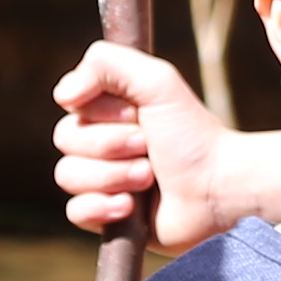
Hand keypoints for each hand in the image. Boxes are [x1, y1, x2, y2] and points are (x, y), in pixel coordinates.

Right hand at [54, 42, 231, 248]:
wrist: (218, 189)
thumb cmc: (193, 135)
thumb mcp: (157, 81)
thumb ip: (106, 63)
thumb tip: (62, 95)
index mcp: (110, 110)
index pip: (71, 106)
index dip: (101, 114)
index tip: (137, 116)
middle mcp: (103, 142)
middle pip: (65, 139)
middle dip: (110, 146)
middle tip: (148, 149)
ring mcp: (103, 180)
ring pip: (67, 176)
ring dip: (112, 176)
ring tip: (148, 178)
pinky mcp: (107, 216)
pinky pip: (75, 212)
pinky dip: (101, 208)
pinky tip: (131, 208)